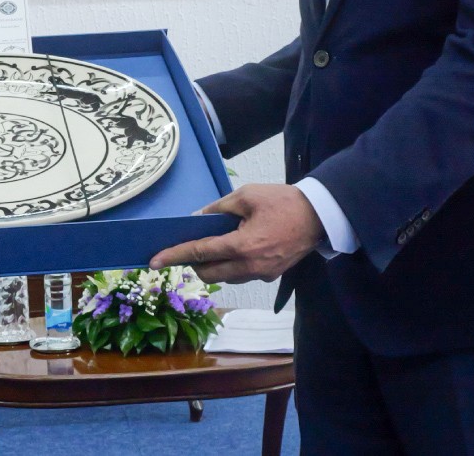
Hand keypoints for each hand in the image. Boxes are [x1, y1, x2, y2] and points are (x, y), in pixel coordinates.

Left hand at [149, 183, 324, 283]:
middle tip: (186, 247)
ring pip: (224, 277)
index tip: (154, 261)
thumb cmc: (283, 201)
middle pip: (208, 273)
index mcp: (243, 245)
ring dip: (212, 265)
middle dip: (193, 263)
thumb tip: (196, 220)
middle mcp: (250, 267)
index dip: (175, 255)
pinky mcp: (270, 276)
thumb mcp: (246, 196)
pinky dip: (230, 265)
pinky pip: (241, 275)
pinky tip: (232, 248)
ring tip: (211, 245)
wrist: (319, 216)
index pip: (201, 253)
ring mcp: (261, 274)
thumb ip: (218, 209)